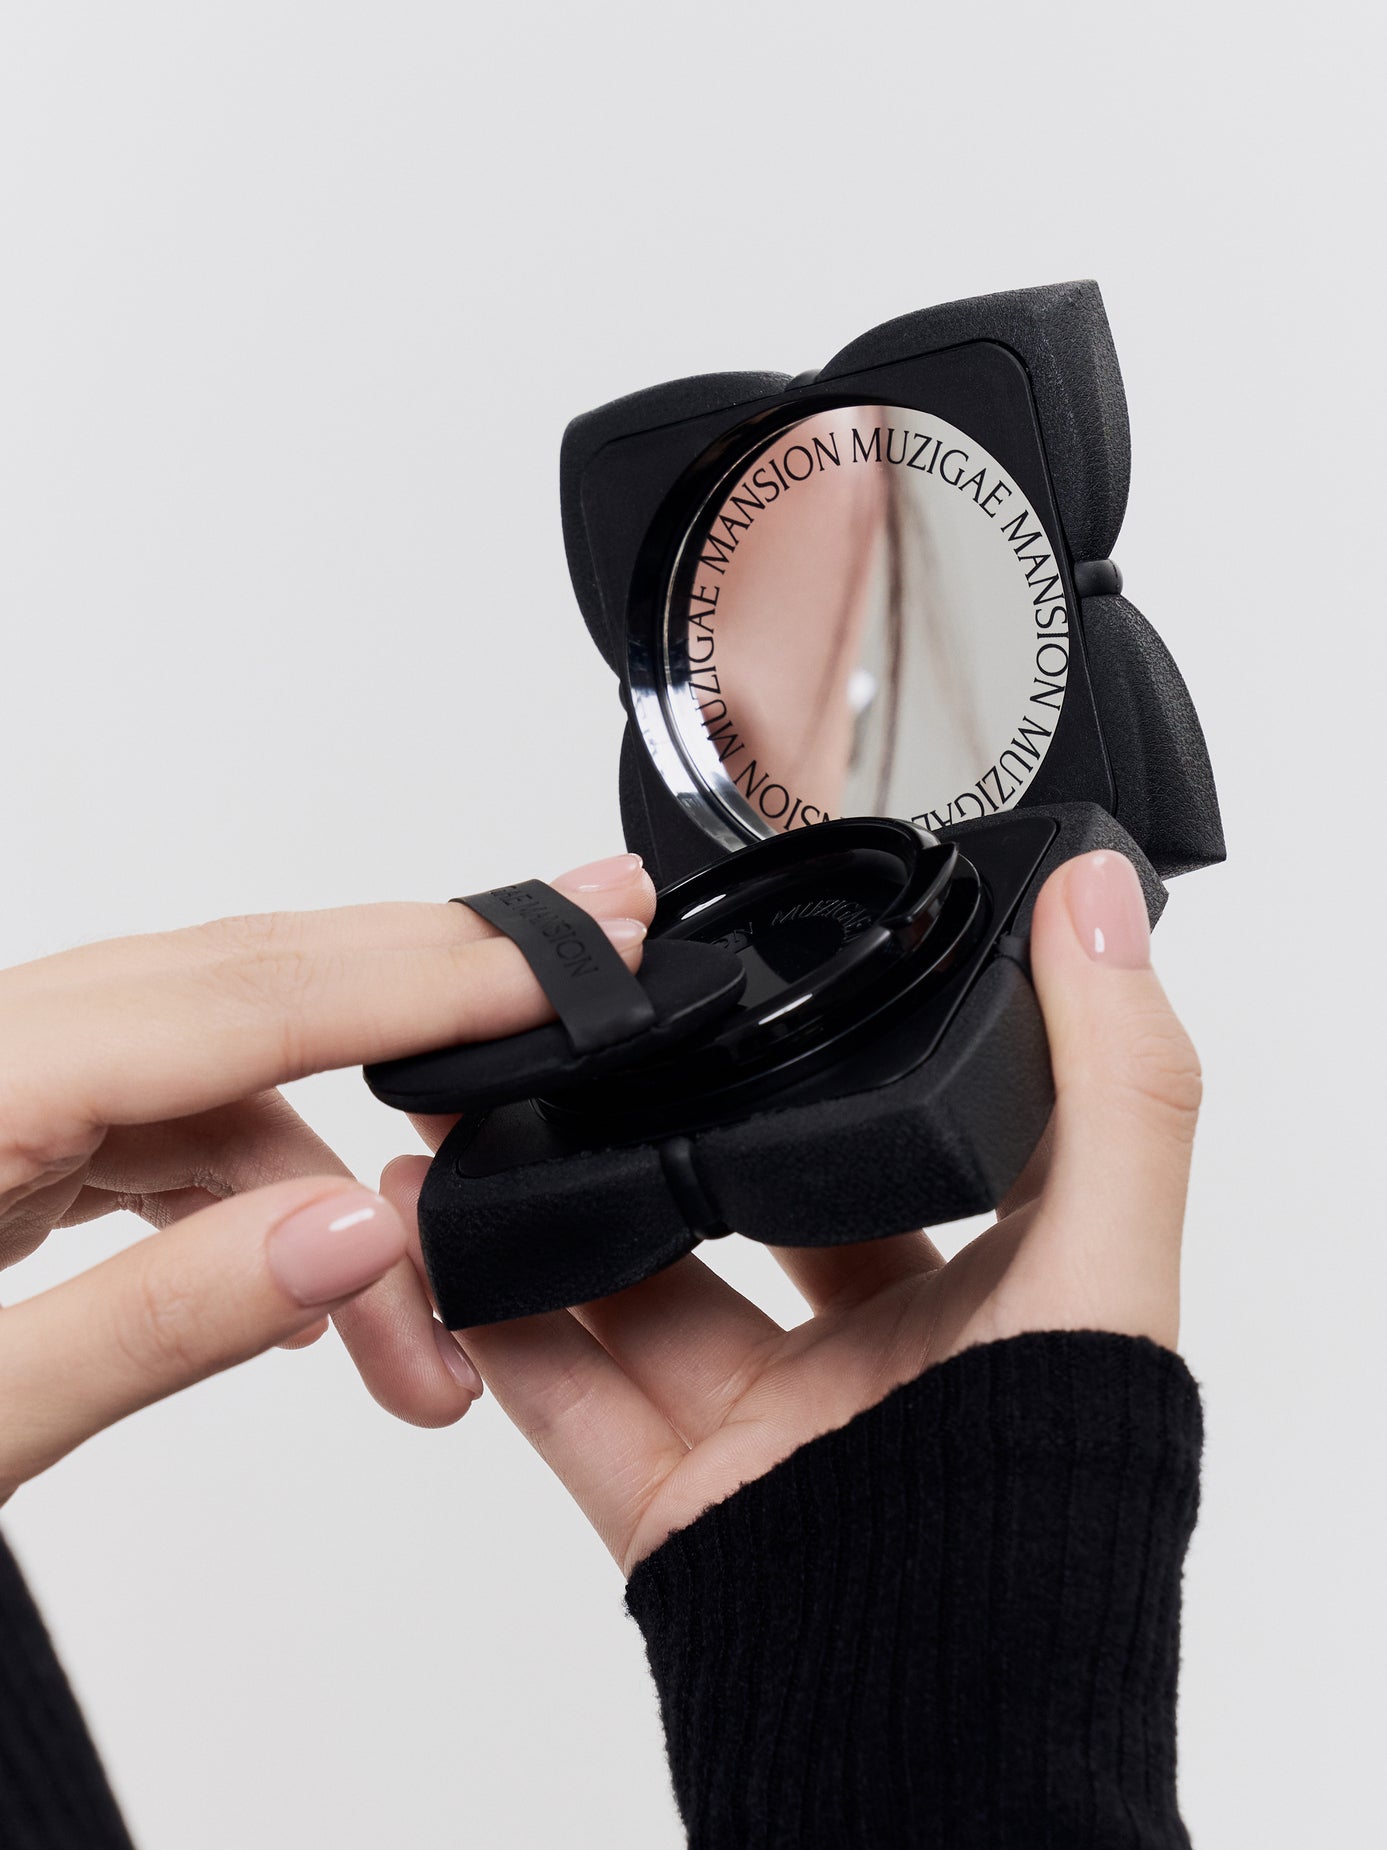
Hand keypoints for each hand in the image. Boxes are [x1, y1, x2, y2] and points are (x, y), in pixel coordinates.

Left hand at [0, 854, 654, 1500]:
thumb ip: (152, 1324)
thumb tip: (355, 1231)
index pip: (226, 999)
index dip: (418, 976)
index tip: (562, 961)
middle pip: (233, 975)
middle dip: (426, 985)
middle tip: (582, 968)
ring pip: (210, 1055)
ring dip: (342, 1165)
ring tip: (430, 1326)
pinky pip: (160, 1117)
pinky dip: (262, 1185)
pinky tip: (322, 1274)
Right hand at [385, 850, 1201, 1573]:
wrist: (942, 1753)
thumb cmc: (1052, 1528)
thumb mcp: (1107, 1272)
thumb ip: (1113, 1084)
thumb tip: (1101, 897)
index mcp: (981, 1295)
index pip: (890, 1145)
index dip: (824, 1058)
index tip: (753, 974)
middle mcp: (870, 1358)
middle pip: (739, 1210)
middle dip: (660, 1121)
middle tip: (587, 1035)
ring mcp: (762, 1430)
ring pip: (633, 1289)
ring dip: (552, 1204)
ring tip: (476, 1111)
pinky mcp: (671, 1501)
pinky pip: (561, 1391)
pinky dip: (492, 1313)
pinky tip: (436, 1233)